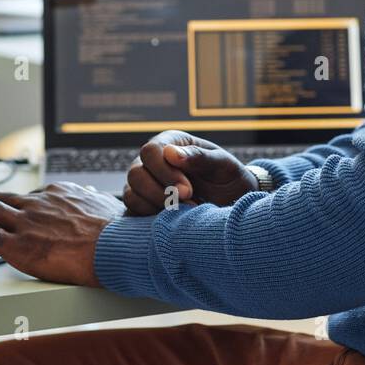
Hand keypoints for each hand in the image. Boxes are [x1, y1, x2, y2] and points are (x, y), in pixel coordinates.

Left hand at [0, 182, 123, 286]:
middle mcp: (37, 203)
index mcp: (58, 194)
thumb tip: (107, 206)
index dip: (11, 206)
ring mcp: (25, 222)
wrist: (117, 247)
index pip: (27, 196)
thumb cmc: (118, 234)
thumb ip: (98, 207)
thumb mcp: (109, 209)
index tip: (6, 213)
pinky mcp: (17, 244)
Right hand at [122, 129, 257, 215]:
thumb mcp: (222, 164)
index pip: (151, 151)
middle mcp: (152, 162)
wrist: (233, 203)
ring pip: (131, 194)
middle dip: (160, 192)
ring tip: (183, 213)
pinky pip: (133, 212)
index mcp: (170, 143)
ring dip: (157, 206)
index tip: (188, 190)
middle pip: (136, 174)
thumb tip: (171, 153)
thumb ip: (199, 156)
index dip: (165, 172)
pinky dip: (149, 218)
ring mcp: (144, 185)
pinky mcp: (143, 206)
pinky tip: (172, 220)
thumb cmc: (228, 179)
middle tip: (187, 203)